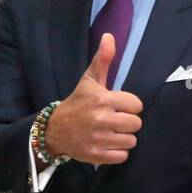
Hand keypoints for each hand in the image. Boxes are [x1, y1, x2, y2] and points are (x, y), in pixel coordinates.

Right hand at [45, 34, 143, 165]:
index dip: (128, 105)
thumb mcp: (89, 80)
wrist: (55, 129)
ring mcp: (99, 139)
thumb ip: (102, 59)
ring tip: (110, 132)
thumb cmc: (77, 102)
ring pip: (131, 141)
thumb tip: (109, 36)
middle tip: (113, 120)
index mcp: (102, 100)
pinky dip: (116, 152)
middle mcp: (101, 120)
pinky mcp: (96, 156)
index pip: (136, 105)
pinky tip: (106, 143)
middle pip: (136, 124)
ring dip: (123, 138)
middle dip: (127, 122)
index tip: (116, 106)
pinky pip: (122, 156)